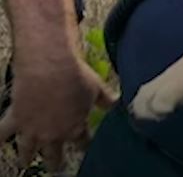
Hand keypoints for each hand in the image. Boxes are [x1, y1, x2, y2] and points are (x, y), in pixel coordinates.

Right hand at [0, 55, 115, 170]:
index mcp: (74, 127)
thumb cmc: (76, 77)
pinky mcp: (15, 120)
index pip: (81, 142)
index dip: (84, 145)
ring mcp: (32, 129)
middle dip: (56, 162)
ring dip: (27, 157)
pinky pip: (2, 134)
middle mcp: (52, 134)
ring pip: (27, 150)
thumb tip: (118, 103)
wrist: (50, 69)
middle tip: (56, 168)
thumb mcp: (96, 87)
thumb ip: (106, 99)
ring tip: (25, 163)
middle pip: (54, 154)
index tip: (84, 147)